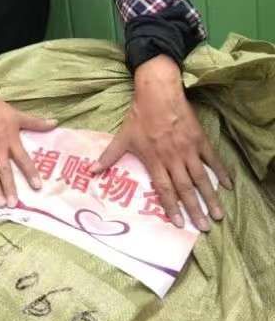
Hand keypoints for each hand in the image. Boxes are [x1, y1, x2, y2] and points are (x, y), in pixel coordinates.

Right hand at [0, 86, 56, 207]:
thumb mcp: (16, 115)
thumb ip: (35, 122)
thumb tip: (55, 123)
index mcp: (10, 140)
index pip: (23, 159)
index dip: (30, 173)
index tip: (37, 186)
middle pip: (4, 170)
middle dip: (9, 188)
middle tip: (14, 204)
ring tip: (0, 203)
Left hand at [92, 55, 231, 230]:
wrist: (158, 92)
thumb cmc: (139, 116)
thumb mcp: (122, 137)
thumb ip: (109, 156)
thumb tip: (91, 172)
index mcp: (155, 160)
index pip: (165, 189)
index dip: (171, 207)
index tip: (179, 224)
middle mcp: (173, 158)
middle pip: (186, 188)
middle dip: (195, 210)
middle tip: (204, 228)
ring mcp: (188, 149)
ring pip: (202, 178)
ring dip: (210, 197)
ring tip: (218, 215)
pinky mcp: (200, 139)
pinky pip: (213, 159)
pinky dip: (222, 172)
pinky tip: (229, 186)